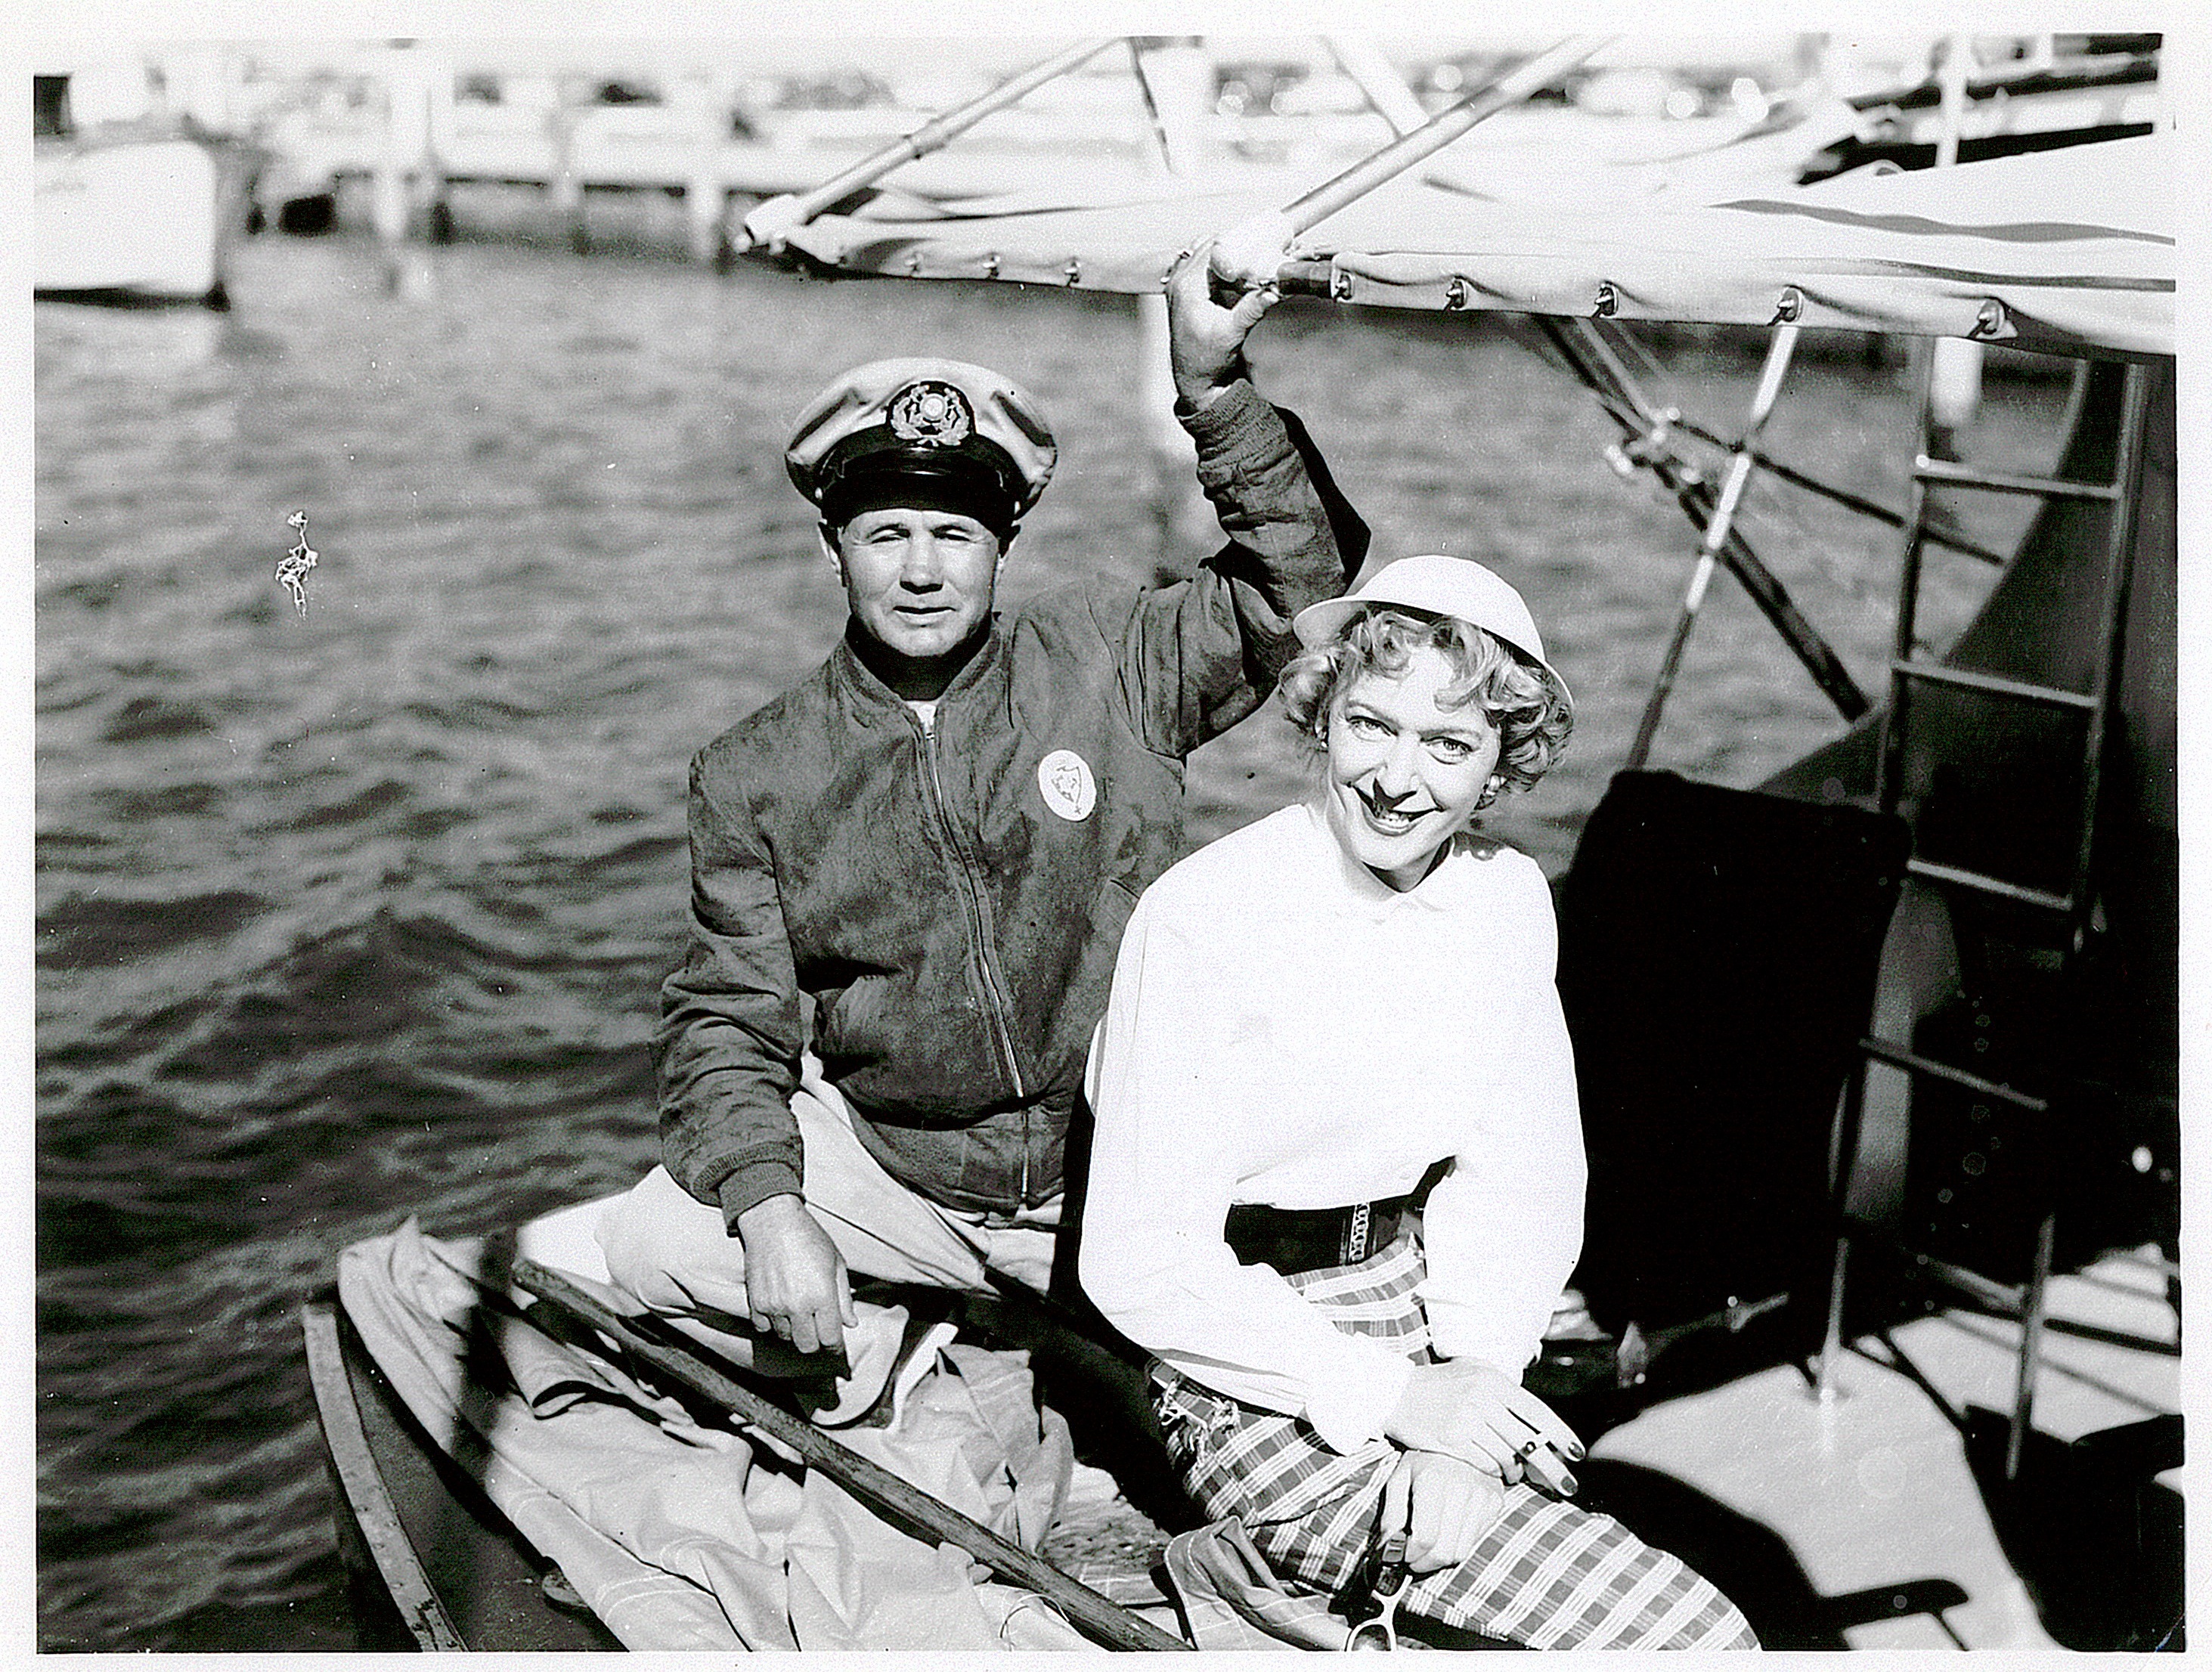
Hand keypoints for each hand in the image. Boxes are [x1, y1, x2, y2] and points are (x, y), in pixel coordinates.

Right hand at [733, 1193, 856, 1355]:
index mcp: (822, 1296)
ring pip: (786, 1337)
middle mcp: (797, 1305)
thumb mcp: (836, 1264)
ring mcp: (774, 1305)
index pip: (830, 1339)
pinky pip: (764, 1328)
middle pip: (807, 1346)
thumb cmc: (810, 1238)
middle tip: (818, 1327)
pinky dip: (773, 1323)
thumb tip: (851, 1324)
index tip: (835, 1341)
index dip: (836, 1344)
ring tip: (799, 1309)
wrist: (773, 1222)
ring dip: (794, 1330)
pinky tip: (780, 1307)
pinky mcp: (755, 1302)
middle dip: (816, 1341)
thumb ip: (844, 1298)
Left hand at [1165, 235, 1279, 410]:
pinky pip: (1203, 266)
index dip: (1238, 241)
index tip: (1260, 239)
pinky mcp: (1187, 291)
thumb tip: (1274, 290)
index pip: (1213, 248)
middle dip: (1236, 244)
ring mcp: (1180, 285)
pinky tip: (1239, 271)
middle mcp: (1179, 281)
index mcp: (1187, 286)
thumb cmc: (1206, 360)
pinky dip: (1221, 264)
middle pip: (1209, 246)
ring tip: (1253, 256)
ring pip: (1205, 253)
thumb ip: (1252, 309)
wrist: (1196, 378)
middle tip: (1262, 245)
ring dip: (1229, 253)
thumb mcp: (1232, 333)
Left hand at [1381, 1450, 1508, 1573]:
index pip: (1425, 1538)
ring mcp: (1482, 1498)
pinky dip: (1457, 1545)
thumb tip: (1386, 1549)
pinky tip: (1446, 1533)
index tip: (1402, 1555)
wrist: (1460, 1438)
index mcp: (1433, 1481)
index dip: (1410, 1555)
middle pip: (1444, 1551)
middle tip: (1413, 1558)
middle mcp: (1461, 1490)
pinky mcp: (1494, 1504)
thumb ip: (1392, 1515)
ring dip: (1440, 1559)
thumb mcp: (1400, 1478)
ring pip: (1460, 1553)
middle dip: (1424, 1563)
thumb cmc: (1424, 1459)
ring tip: (1428, 1548)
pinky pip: (1474, 1542)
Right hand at [1384, 1360, 1582, 1491]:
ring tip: (1520, 1477)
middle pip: (1527, 1440)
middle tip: (1568, 1485)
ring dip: (1517, 1472)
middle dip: (1551, 1466)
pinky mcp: (1451, 1441)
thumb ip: (1506, 1393)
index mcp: (1493, 1380)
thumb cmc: (1442, 1384)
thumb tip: (1541, 1423)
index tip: (1577, 1454)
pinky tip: (1496, 1474)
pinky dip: (1494, 1472)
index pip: (1536, 1412)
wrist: (1395, 1392)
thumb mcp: (1475, 1373)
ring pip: (1507, 1456)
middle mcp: (1482, 1398)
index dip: (1560, 1435)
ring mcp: (1466, 1420)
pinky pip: (1484, 1464)